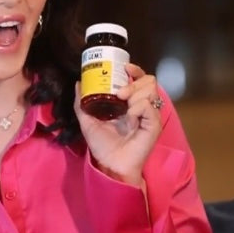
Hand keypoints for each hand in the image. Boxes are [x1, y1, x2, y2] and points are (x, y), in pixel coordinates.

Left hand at [74, 63, 163, 186]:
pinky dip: (138, 108)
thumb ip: (82, 103)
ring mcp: (149, 115)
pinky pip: (150, 107)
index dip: (135, 70)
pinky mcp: (154, 125)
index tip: (125, 67)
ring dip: (135, 93)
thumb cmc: (103, 145)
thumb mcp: (88, 122)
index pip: (139, 78)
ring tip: (123, 103)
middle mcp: (142, 106)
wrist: (111, 165)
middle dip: (134, 81)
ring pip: (151, 90)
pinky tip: (129, 117)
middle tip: (120, 92)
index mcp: (129, 102)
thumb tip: (78, 83)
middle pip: (148, 81)